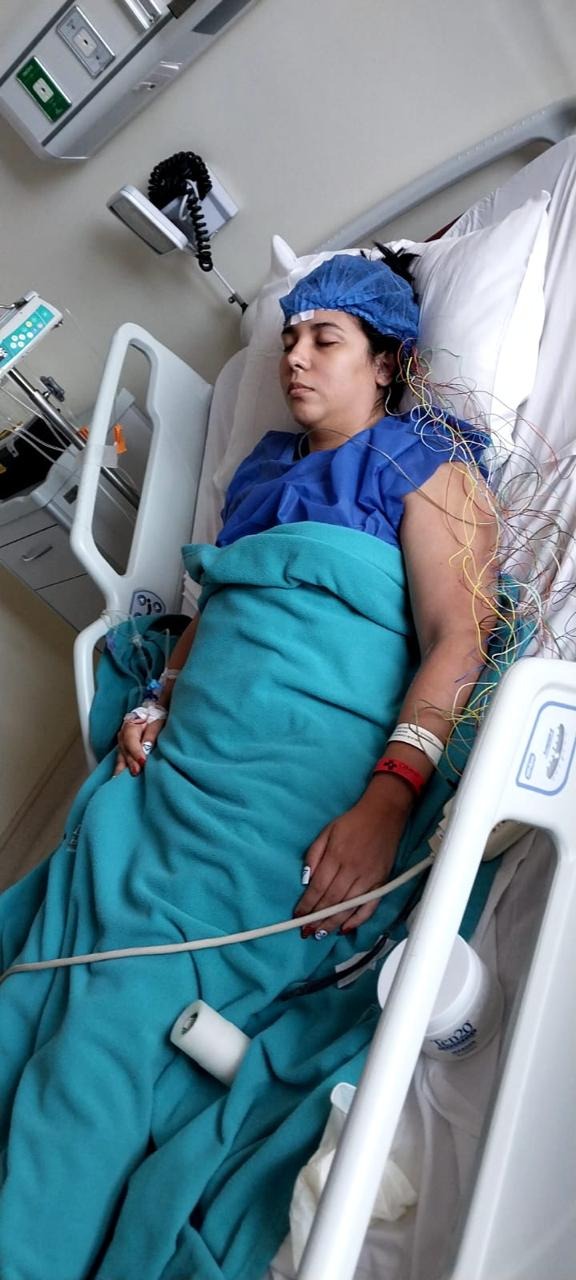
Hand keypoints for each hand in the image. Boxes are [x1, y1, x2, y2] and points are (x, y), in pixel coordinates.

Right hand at [114, 702, 167, 776]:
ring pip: (121, 756)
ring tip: (119, 780)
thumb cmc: (155, 716)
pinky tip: (118, 778)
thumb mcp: (156, 722)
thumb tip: (146, 748)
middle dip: (130, 762)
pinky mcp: (124, 749)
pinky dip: (121, 768)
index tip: (143, 761)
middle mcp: (123, 734)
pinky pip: (121, 759)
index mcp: (131, 725)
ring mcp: (122, 742)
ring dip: (122, 768)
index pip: (131, 740)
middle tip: (136, 772)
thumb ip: (151, 734)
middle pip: (125, 750)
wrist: (152, 713)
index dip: (136, 752)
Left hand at [294, 781, 411, 937]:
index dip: (306, 904)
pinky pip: (369, 906)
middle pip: (331, 900)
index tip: (297, 916)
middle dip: (316, 918)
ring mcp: (368, 878)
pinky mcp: (381, 882)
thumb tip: (305, 879)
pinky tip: (345, 929)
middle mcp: (352, 870)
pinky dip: (358, 920)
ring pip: (348, 907)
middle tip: (305, 932)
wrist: (384, 815)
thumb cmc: (352, 823)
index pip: (318, 887)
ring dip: (332, 923)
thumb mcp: (326, 832)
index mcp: (336, 856)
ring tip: (319, 934)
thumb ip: (314, 855)